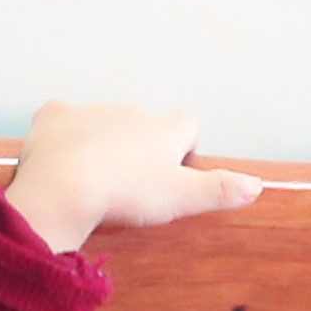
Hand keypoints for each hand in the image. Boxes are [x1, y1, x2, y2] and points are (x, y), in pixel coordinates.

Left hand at [3, 101, 261, 253]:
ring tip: (88, 176)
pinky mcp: (54, 117)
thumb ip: (219, 190)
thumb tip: (256, 185)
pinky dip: (58, 131)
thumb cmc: (123, 194)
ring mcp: (91, 112)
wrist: (63, 189)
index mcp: (165, 128)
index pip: (187, 128)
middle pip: (142, 124)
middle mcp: (131, 112)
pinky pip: (58, 116)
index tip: (168, 174)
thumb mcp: (180, 198)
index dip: (180, 150)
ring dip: (98, 140)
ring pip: (101, 120)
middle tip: (124, 183)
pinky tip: (55, 152)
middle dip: (136, 147)